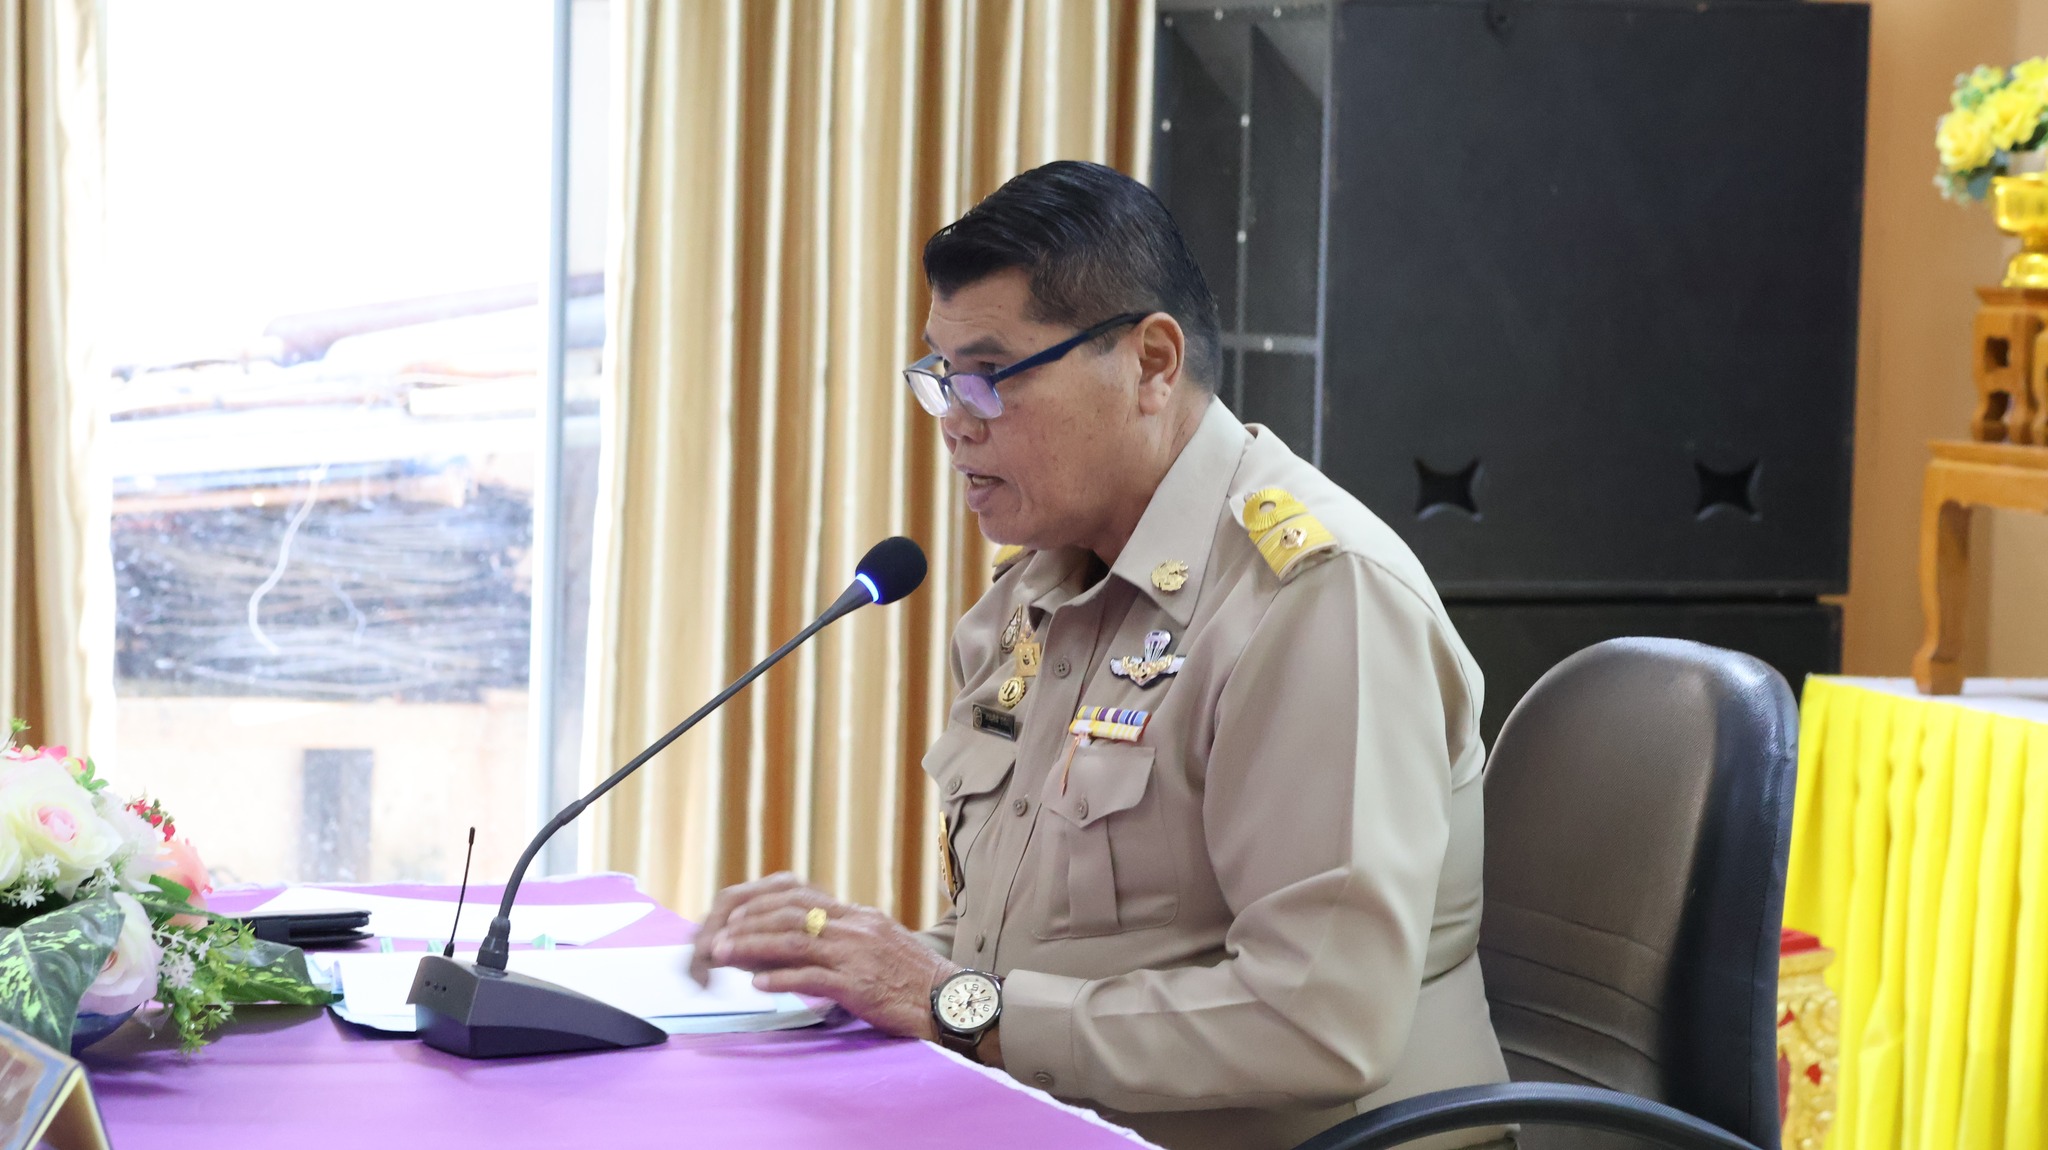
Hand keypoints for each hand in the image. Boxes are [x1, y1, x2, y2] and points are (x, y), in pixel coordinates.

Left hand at [688, 872, 957, 1040]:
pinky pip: (812, 978)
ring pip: (794, 941)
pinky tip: (758, 985)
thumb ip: (844, 938)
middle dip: (749, 923)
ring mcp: (857, 955)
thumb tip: (801, 943)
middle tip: (719, 934)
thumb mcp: (879, 945)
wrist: (951, 1001)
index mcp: (859, 916)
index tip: (737, 914)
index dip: (763, 903)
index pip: (801, 897)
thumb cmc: (914, 980)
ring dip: (752, 947)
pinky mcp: (859, 986)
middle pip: (791, 914)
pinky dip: (780, 980)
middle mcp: (856, 928)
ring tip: (724, 954)